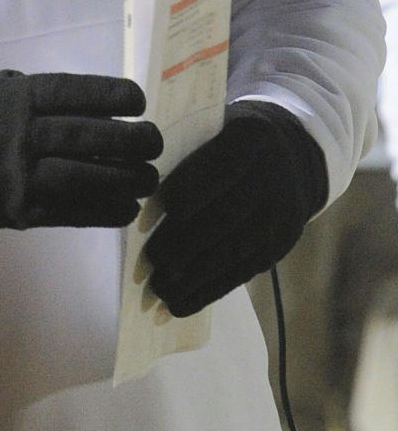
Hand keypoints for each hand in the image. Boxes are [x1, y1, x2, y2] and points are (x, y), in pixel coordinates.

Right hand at [0, 70, 162, 240]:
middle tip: (155, 141)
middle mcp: (19, 133)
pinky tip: (125, 208)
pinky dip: (101, 211)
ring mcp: (18, 175)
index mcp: (14, 98)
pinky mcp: (18, 210)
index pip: (72, 93)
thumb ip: (31, 94)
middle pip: (86, 136)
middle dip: (128, 140)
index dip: (109, 95)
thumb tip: (85, 102)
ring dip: (123, 179)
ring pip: (83, 177)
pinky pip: (68, 213)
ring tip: (149, 177)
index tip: (138, 100)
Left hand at [144, 100, 328, 316]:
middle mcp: (272, 176)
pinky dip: (208, 291)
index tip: (148, 211)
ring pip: (233, 251)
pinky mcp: (280, 245)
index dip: (183, 190)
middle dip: (183, 242)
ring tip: (159, 289)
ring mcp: (281, 215)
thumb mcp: (215, 126)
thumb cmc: (229, 139)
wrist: (292, 155)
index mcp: (251, 136)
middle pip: (224, 215)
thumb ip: (186, 148)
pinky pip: (241, 273)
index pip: (217, 167)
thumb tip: (139, 184)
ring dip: (193, 276)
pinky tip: (180, 304)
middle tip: (150, 260)